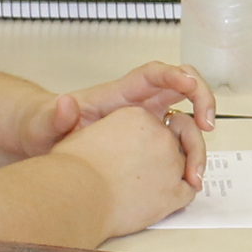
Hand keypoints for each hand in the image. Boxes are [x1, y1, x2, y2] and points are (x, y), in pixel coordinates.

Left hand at [23, 61, 217, 152]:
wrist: (43, 144)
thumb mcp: (44, 124)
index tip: (190, 85)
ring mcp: (146, 121)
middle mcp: (138, 103)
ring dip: (199, 135)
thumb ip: (54, 116)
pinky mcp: (148, 141)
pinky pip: (177, 140)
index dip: (174, 75)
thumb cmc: (44, 128)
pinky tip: (188, 178)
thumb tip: (64, 104)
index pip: (152, 74)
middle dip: (202, 98)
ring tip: (197, 168)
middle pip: (181, 86)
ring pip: (185, 116)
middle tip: (208, 123)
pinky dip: (188, 155)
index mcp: (119, 94)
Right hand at [53, 104, 203, 238]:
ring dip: (178, 173)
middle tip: (162, 165)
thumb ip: (94, 124)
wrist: (75, 197)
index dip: (150, 137)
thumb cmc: (72, 169)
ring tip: (157, 186)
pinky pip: (189, 191)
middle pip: (178, 140)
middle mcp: (160, 135)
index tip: (141, 149)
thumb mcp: (81, 133)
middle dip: (177, 149)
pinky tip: (165, 199)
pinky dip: (181, 195)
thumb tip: (68, 102)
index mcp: (138, 115)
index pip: (156, 123)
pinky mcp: (175, 192)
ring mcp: (171, 163)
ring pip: (187, 165)